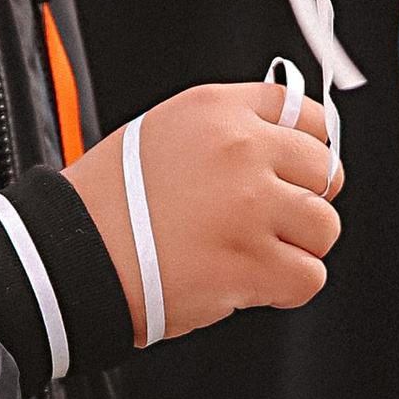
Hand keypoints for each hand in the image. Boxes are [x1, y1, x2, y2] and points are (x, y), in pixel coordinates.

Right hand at [62, 80, 340, 341]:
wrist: (72, 255)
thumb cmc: (106, 202)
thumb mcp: (161, 132)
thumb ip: (225, 131)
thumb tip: (283, 145)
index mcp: (217, 110)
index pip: (308, 115)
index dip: (309, 149)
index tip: (300, 170)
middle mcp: (241, 150)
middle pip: (326, 171)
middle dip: (305, 201)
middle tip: (271, 221)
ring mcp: (250, 206)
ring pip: (324, 227)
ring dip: (297, 248)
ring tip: (254, 253)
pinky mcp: (252, 262)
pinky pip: (309, 277)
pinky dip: (287, 288)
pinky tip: (249, 282)